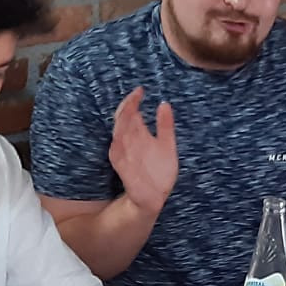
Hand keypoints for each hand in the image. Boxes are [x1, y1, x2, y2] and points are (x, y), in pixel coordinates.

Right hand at [110, 87, 177, 216]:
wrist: (155, 196)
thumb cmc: (159, 171)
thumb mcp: (167, 144)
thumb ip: (165, 125)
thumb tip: (164, 103)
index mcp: (138, 135)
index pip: (130, 113)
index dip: (133, 100)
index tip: (141, 90)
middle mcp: (128, 142)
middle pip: (122, 120)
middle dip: (127, 107)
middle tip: (135, 95)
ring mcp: (124, 154)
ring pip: (118, 134)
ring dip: (122, 123)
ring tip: (129, 109)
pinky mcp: (122, 168)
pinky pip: (118, 155)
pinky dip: (119, 145)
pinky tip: (122, 137)